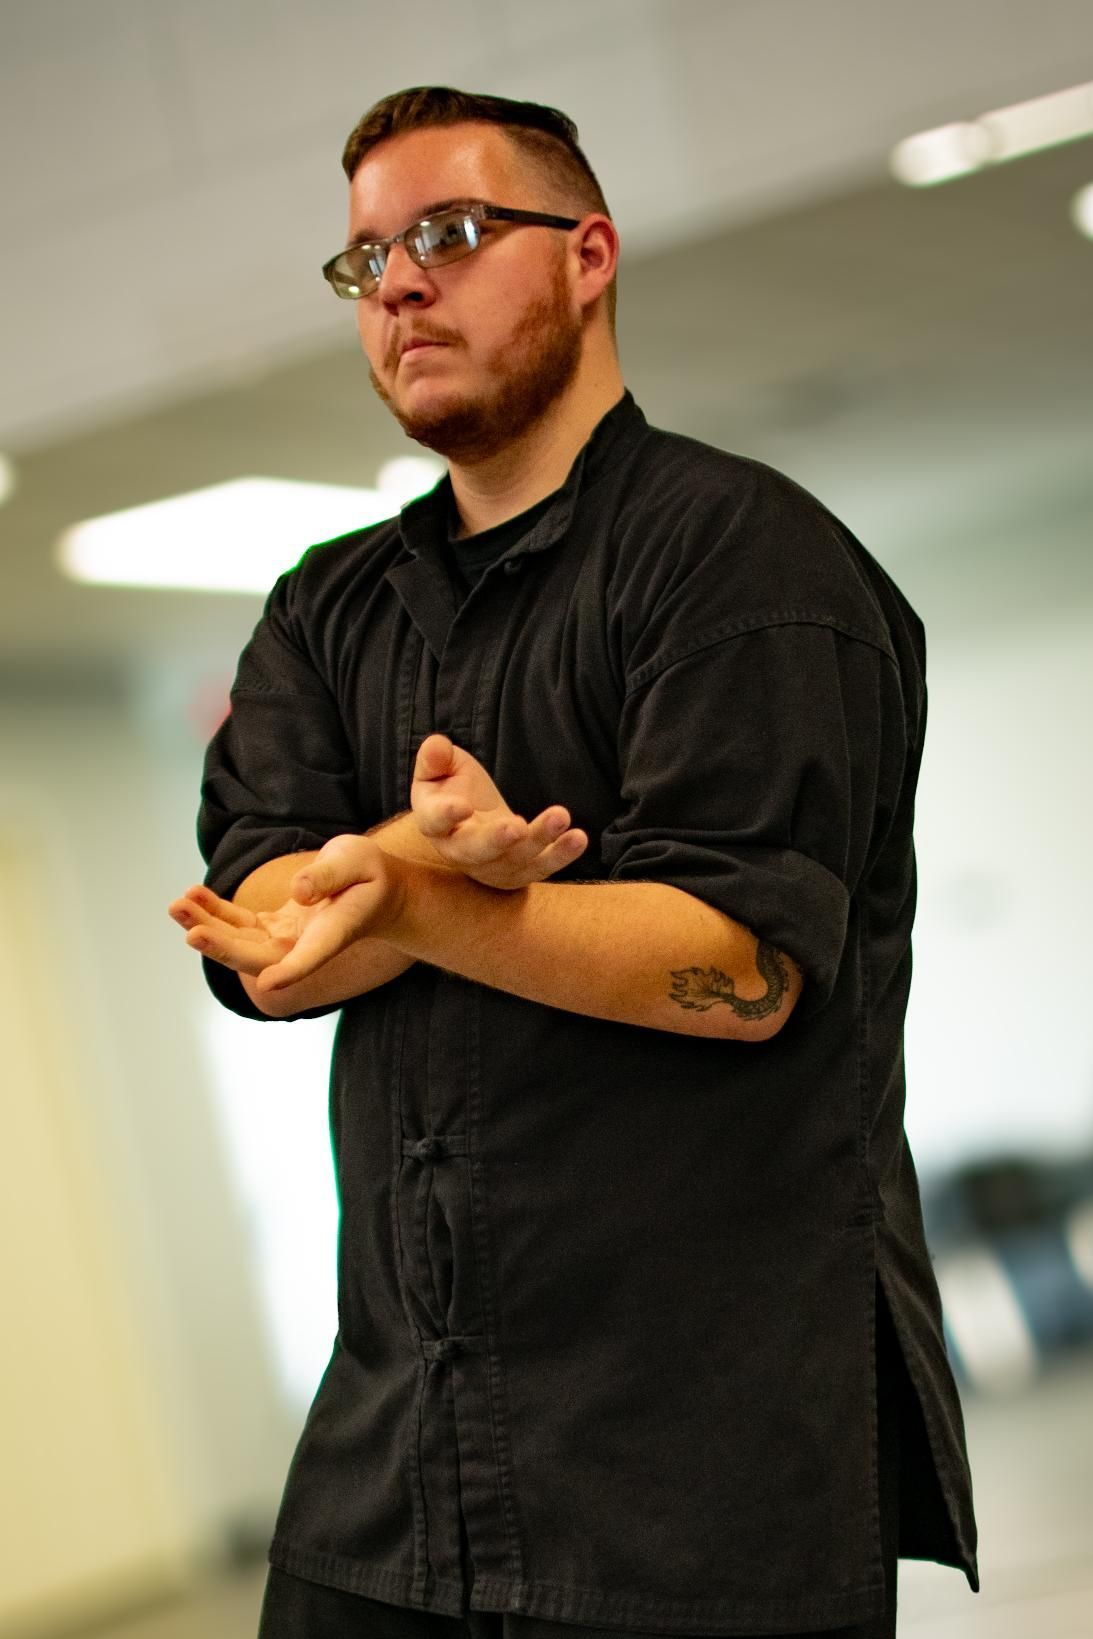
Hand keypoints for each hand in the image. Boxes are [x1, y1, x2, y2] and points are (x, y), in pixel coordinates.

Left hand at [168, 835, 403, 991]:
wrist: (377, 891)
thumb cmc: (372, 876)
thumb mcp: (357, 861)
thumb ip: (328, 875)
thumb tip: (297, 891)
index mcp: (332, 933)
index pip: (310, 958)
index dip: (290, 971)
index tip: (267, 983)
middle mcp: (304, 945)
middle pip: (259, 957)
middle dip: (223, 946)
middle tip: (190, 930)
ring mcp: (286, 939)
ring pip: (240, 942)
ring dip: (208, 927)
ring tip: (177, 906)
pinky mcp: (273, 928)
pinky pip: (238, 925)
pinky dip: (214, 913)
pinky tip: (192, 896)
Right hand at [411, 733, 586, 888]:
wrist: (471, 820)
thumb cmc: (452, 789)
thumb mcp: (440, 768)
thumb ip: (435, 758)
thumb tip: (436, 746)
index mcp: (434, 823)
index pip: (435, 821)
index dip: (446, 816)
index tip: (461, 806)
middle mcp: (459, 851)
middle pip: (475, 851)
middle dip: (496, 840)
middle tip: (517, 827)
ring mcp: (490, 866)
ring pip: (514, 859)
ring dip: (539, 840)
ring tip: (561, 816)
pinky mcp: (518, 872)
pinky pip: (540, 867)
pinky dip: (561, 855)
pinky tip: (578, 837)